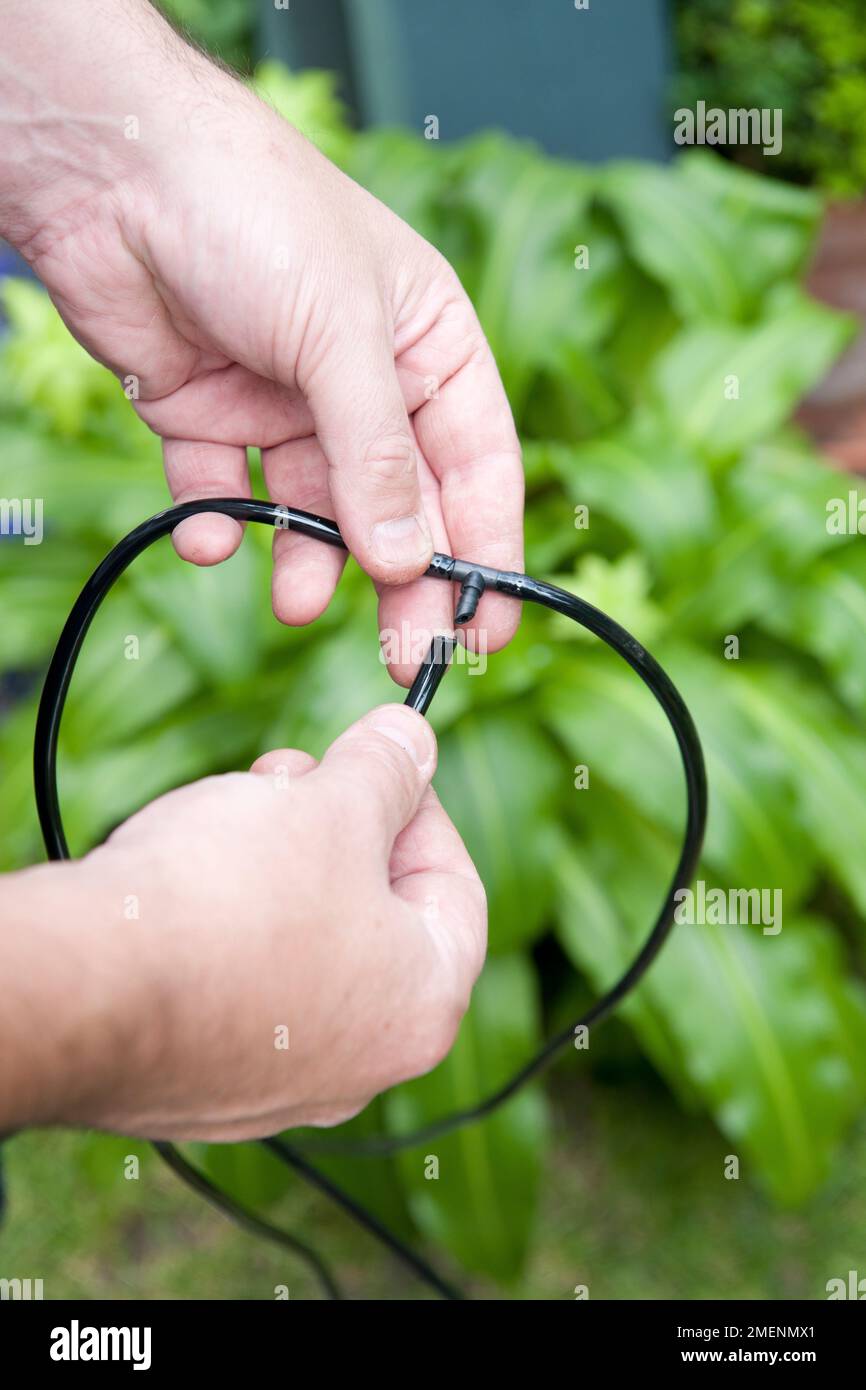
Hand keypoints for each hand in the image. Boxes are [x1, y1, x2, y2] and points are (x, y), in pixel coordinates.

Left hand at [0, 0, 523, 684]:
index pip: (477, 464)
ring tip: (294, 602)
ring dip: (306, 561)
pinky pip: (226, 493)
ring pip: (313, 511)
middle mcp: (365, 383)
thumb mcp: (340, 337)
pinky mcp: (211, 416)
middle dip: (400, 580)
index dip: (486, 547)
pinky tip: (210, 537)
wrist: (117, 169)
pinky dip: (218, 523)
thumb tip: (405, 562)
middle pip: (398, 505)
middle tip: (402, 653)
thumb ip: (375, 456)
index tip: (489, 628)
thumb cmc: (256, 213)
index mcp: (429, 347)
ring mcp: (286, 402)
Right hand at [0, 706, 485, 1139]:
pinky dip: (226, 926)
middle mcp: (364, 1067)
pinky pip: (238, 987)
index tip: (376, 764)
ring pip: (304, 947)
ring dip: (281, 868)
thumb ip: (389, 769)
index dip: (420, 806)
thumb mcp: (334, 805)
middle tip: (291, 780)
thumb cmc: (231, 898)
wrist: (87, 989)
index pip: (455, 887)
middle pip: (375, 918)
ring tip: (228, 818)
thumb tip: (414, 739)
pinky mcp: (205, 1084)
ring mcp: (279, 1085)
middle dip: (338, 830)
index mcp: (422, 1005)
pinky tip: (187, 882)